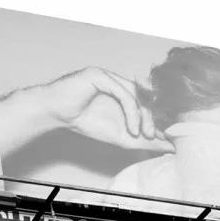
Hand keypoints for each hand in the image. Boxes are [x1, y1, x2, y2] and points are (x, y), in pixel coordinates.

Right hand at [0, 67, 174, 156]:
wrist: (54, 113)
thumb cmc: (81, 120)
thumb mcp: (117, 135)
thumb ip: (140, 138)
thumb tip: (165, 144)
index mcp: (123, 91)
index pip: (148, 101)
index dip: (158, 117)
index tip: (165, 135)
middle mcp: (119, 81)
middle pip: (146, 97)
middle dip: (154, 118)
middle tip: (155, 137)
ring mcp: (111, 76)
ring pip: (137, 94)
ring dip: (144, 116)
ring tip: (144, 134)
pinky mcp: (102, 76)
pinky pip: (124, 93)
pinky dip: (131, 112)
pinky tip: (131, 128)